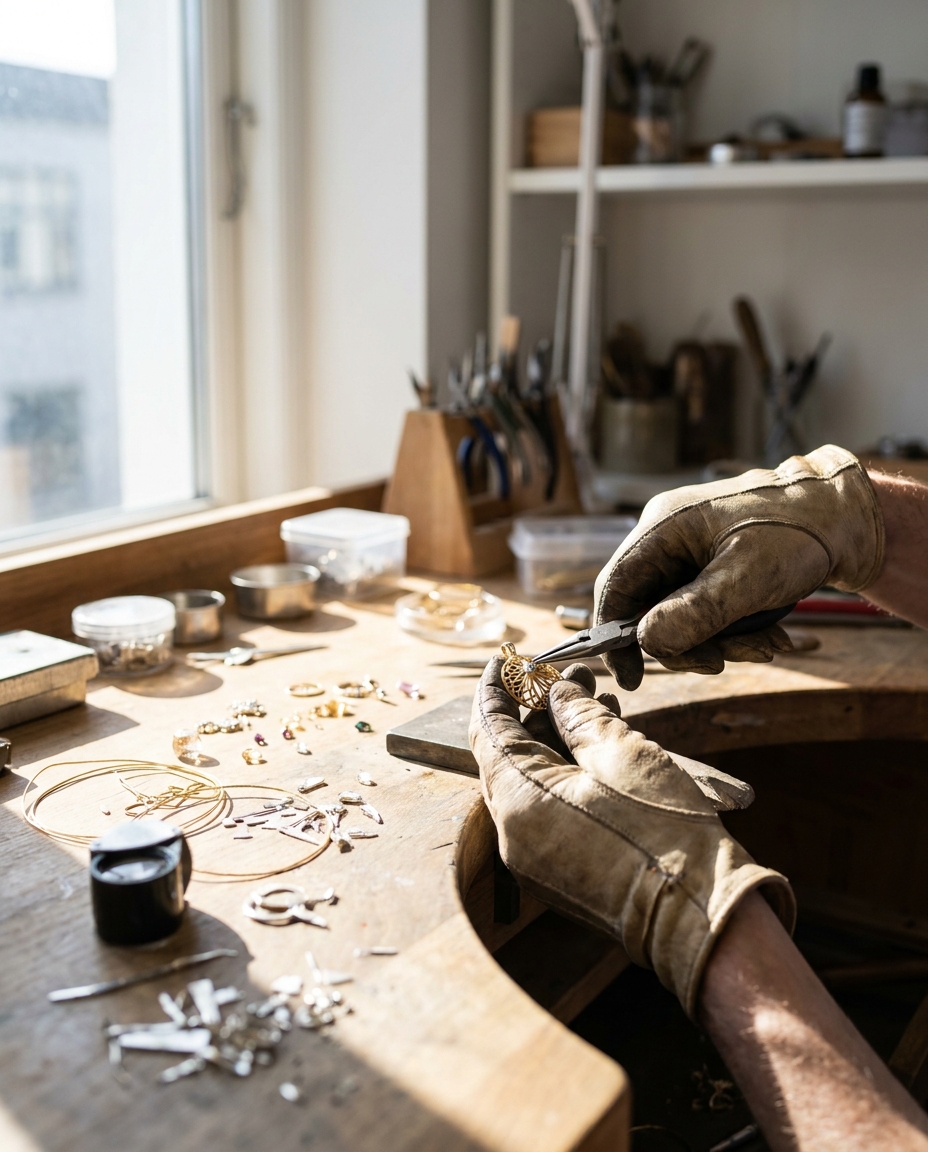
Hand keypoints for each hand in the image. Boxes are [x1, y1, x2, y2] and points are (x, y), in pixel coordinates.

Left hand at [469, 658, 794, 1016]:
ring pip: (533, 782)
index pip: (488, 731)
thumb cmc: (664, 835)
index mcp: (517, 801)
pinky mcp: (560, 872)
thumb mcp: (620, 754)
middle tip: (571, 677)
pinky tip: (601, 747)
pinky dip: (567, 774)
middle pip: (510, 756)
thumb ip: (577, 715)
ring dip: (558, 741)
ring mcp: (534, 858)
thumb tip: (555, 693)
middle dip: (537, 711)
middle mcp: (513, 834)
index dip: (495, 689)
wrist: (701, 918)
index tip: (503, 660)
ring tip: (597, 704)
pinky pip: (549, 809)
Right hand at [593, 445, 884, 688]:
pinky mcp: (713, 564)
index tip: (632, 678)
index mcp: (664, 527)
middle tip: (720, 663)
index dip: (615, 635)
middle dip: (685, 642)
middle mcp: (670, 535)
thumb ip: (695, 612)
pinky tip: (769, 637)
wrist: (851, 517)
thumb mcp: (748, 577)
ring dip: (717, 641)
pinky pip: (704, 607)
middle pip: (648, 606)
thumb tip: (647, 642)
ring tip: (765, 647)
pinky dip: (731, 630)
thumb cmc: (800, 533)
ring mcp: (691, 550)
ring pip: (679, 613)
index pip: (616, 586)